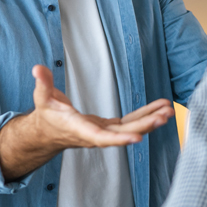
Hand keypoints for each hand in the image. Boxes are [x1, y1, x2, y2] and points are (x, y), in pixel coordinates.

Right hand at [0, 65, 173, 180]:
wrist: (47, 133)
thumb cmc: (46, 116)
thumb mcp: (41, 98)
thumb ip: (42, 84)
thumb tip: (38, 68)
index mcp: (79, 129)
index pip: (100, 137)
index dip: (118, 138)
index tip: (137, 138)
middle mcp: (95, 134)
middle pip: (122, 132)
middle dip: (144, 126)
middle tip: (163, 117)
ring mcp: (104, 132)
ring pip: (130, 128)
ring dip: (150, 120)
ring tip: (169, 112)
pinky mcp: (109, 128)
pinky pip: (130, 123)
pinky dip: (145, 115)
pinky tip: (160, 109)